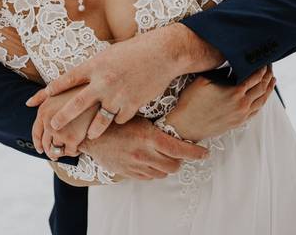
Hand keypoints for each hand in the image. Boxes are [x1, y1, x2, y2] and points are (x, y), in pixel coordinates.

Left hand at [27, 24, 221, 138]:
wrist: (163, 53)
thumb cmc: (134, 51)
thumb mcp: (108, 54)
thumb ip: (93, 69)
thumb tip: (76, 79)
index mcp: (95, 65)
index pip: (67, 80)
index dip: (50, 91)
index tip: (35, 101)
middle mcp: (103, 81)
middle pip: (76, 103)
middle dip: (62, 117)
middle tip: (51, 126)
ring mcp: (118, 94)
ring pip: (99, 120)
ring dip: (91, 130)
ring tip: (85, 137)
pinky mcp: (133, 104)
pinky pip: (121, 118)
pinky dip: (119, 120)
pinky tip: (120, 121)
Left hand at [31, 85, 97, 159]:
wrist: (101, 94)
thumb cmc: (82, 89)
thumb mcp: (61, 88)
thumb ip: (43, 95)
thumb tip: (27, 103)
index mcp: (44, 109)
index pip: (36, 132)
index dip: (38, 142)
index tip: (41, 150)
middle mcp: (48, 120)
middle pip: (45, 144)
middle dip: (49, 151)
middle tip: (55, 154)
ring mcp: (60, 130)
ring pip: (56, 150)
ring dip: (61, 152)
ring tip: (71, 148)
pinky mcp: (73, 138)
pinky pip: (70, 152)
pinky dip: (75, 152)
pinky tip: (81, 146)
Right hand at [80, 116, 208, 179]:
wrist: (90, 133)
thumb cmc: (116, 121)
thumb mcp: (139, 119)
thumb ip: (157, 130)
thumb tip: (176, 132)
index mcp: (150, 137)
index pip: (181, 150)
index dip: (196, 153)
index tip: (205, 153)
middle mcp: (144, 153)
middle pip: (174, 165)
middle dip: (180, 160)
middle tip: (179, 153)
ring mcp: (136, 165)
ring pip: (162, 173)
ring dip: (167, 166)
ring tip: (163, 156)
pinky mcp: (128, 173)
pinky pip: (148, 177)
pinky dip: (153, 171)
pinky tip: (149, 160)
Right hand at [167, 66, 274, 141]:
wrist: (186, 126)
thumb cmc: (191, 102)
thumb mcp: (204, 80)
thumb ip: (221, 72)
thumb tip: (233, 66)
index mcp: (235, 92)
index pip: (256, 76)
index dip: (261, 67)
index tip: (263, 60)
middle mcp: (242, 104)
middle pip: (262, 87)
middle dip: (267, 75)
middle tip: (269, 66)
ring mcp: (242, 115)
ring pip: (262, 100)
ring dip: (269, 88)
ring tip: (272, 79)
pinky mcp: (239, 122)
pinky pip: (257, 111)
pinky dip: (263, 101)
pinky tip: (263, 96)